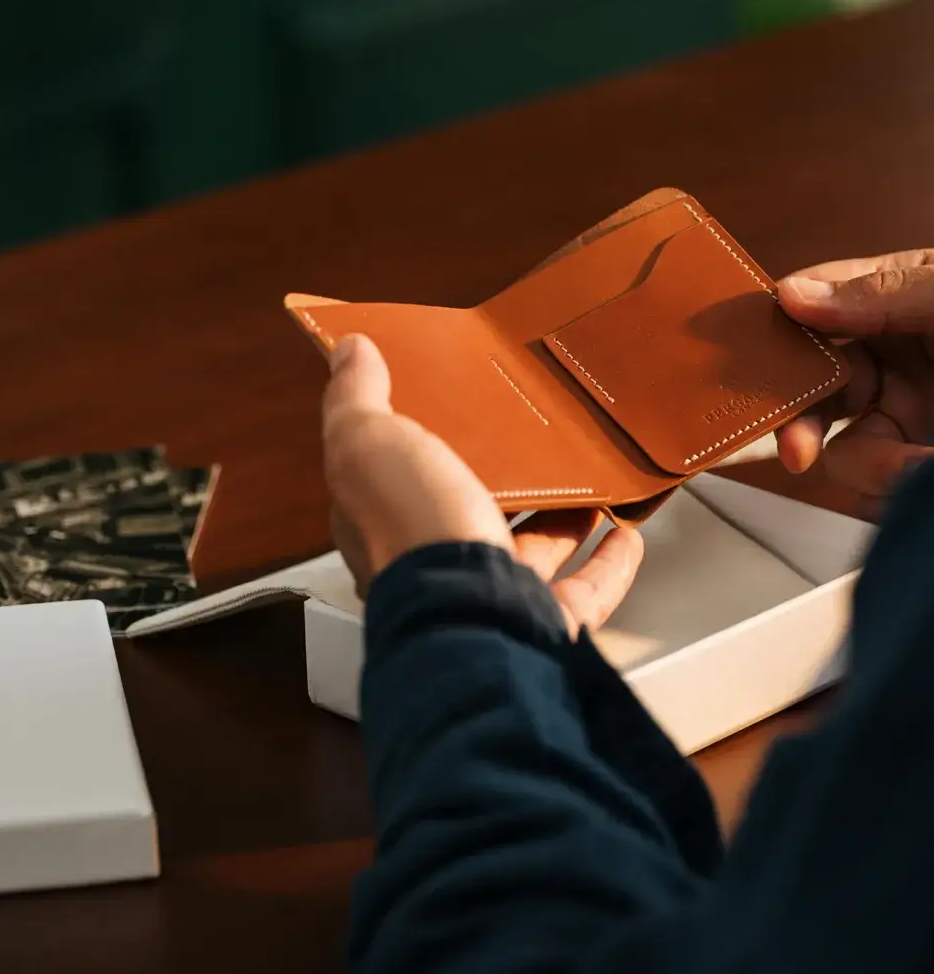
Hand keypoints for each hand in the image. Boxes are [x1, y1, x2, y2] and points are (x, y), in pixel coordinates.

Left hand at [322, 334, 643, 639]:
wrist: (470, 618)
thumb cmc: (412, 534)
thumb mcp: (367, 442)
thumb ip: (356, 397)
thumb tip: (348, 351)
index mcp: (385, 526)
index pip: (396, 481)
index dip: (415, 446)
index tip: (448, 412)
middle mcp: (435, 568)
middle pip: (472, 517)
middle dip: (501, 483)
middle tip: (530, 442)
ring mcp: (493, 598)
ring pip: (530, 553)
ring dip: (560, 519)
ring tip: (585, 479)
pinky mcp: (546, 622)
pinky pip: (586, 592)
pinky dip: (610, 564)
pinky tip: (626, 535)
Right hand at [777, 252, 933, 514]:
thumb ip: (881, 292)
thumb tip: (790, 295)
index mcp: (899, 299)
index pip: (817, 306)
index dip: (779, 328)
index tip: (751, 356)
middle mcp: (896, 360)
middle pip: (813, 389)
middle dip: (800, 422)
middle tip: (798, 451)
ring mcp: (908, 416)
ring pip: (843, 451)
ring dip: (872, 470)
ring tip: (920, 470)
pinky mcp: (915, 465)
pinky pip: (876, 489)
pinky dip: (890, 493)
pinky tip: (921, 485)